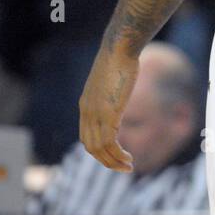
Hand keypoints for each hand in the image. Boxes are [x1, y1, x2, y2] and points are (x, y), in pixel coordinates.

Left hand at [79, 45, 138, 171]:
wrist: (119, 47)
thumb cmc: (120, 57)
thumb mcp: (112, 78)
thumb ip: (112, 89)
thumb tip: (121, 85)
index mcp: (86, 104)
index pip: (87, 136)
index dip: (99, 150)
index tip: (115, 155)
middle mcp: (87, 111)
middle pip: (90, 146)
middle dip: (106, 161)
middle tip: (122, 167)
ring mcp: (96, 113)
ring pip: (99, 148)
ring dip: (113, 162)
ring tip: (128, 166)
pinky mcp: (108, 113)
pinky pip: (109, 142)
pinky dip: (117, 155)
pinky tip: (128, 157)